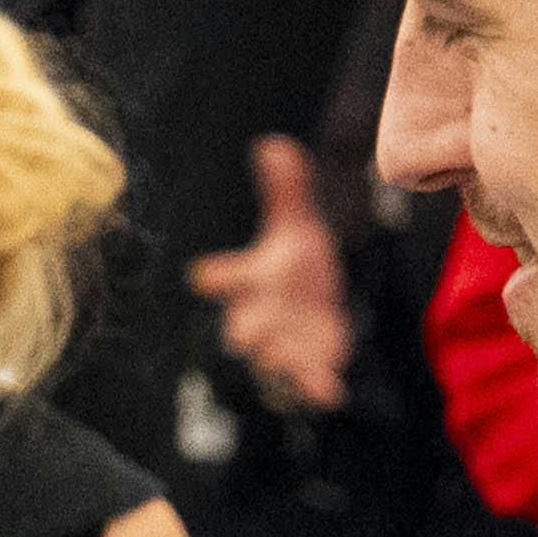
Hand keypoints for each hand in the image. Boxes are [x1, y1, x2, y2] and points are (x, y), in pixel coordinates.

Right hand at [187, 133, 353, 416]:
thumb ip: (285, 187)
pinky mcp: (309, 364)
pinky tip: (332, 392)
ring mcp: (282, 344)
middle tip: (244, 335)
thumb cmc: (295, 260)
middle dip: (244, 331)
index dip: (215, 277)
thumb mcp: (295, 222)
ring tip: (285, 359)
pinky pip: (308, 382)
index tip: (206, 277)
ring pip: (272, 360)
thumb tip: (275, 143)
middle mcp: (259, 316)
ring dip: (278, 361)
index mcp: (249, 280)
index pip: (221, 278)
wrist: (318, 299)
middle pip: (241, 328)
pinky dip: (317, 388)